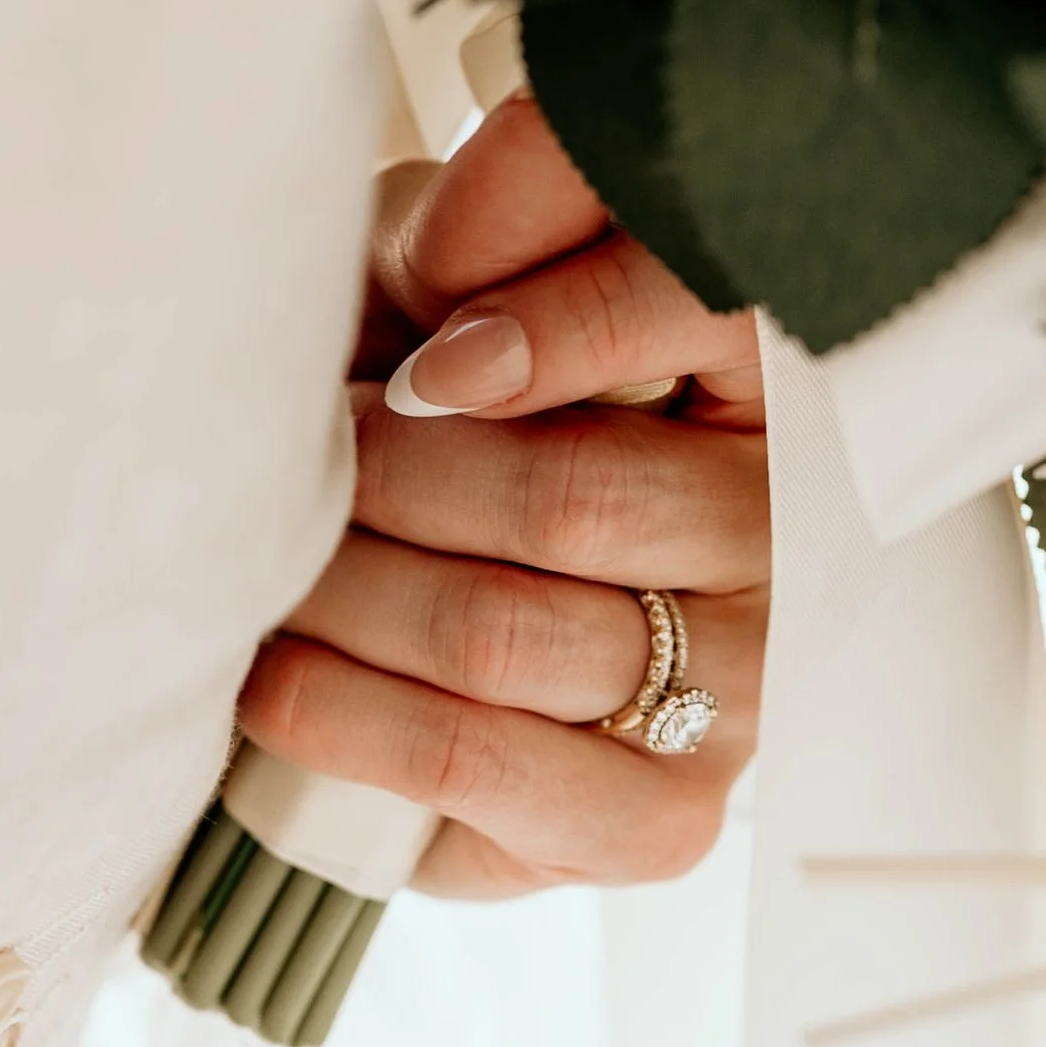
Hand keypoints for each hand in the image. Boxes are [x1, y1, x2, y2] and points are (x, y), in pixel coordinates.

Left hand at [238, 98, 766, 897]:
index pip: (696, 322)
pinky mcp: (661, 820)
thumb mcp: (455, 270)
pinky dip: (351, 723)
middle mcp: (780, 536)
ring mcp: (736, 690)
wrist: (443, 588)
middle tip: (292, 459)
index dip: (550, 334)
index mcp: (764, 376)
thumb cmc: (455, 401)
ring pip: (502, 636)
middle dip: (384, 479)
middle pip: (564, 501)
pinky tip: (275, 683)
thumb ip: (475, 225)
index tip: (420, 364)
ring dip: (344, 595)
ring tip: (265, 564)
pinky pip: (483, 770)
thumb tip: (448, 263)